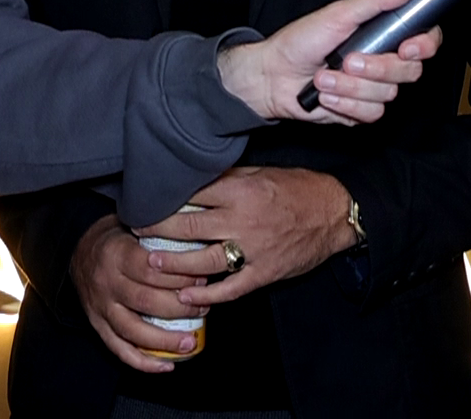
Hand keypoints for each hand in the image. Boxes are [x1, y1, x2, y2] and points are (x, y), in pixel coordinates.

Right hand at [70, 214, 208, 373]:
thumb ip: (160, 234)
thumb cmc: (116, 238)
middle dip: (179, 308)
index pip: (151, 270)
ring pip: (133, 330)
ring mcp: (100, 307)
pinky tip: (166, 366)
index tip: (201, 280)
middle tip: (203, 307)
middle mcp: (106, 283)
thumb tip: (200, 240)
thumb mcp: (134, 225)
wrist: (78, 252)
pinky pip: (119, 349)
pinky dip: (143, 362)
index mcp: (117, 254)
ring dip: (165, 340)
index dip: (179, 277)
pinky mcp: (97, 326)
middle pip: (146, 301)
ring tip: (190, 342)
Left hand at [135, 167, 359, 305]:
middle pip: (189, 227)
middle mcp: (243, 219)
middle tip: (136, 231)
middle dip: (158, 230)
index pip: (191, 195)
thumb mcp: (261, 172)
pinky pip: (231, 288)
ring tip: (150, 263)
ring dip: (173, 264)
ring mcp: (253, 249)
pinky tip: (186, 297)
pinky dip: (207, 295)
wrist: (334, 213)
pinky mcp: (265, 272)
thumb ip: (227, 177)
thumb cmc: (297, 188)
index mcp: (240, 190)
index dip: (164, 200)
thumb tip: (192, 177)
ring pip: (203, 261)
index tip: (143, 202)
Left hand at [218, 0, 439, 123]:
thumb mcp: (340, 14)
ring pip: (387, 95)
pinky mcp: (361, 111)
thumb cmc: (301, 40)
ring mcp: (374, 88)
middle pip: (409, 71)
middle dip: (375, 68)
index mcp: (384, 35)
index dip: (425, 45)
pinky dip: (345, 103)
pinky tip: (326, 95)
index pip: (426, 40)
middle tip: (347, 60)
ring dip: (351, 86)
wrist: (273, 76)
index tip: (407, 48)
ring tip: (323, 76)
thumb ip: (378, 0)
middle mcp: (384, 61)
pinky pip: (371, 113)